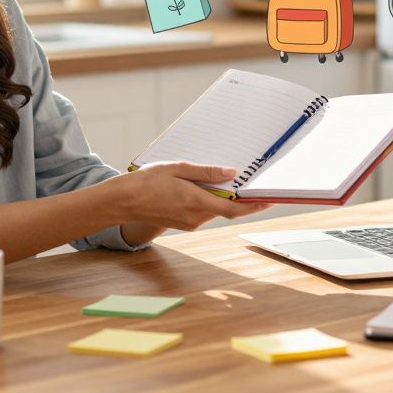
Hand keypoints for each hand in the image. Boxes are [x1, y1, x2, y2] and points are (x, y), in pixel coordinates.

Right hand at [109, 162, 272, 233]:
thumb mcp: (177, 168)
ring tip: (222, 179)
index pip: (233, 209)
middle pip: (226, 209)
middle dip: (239, 198)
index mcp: (195, 202)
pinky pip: (203, 212)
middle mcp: (195, 217)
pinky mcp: (184, 224)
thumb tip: (230, 174)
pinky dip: (208, 201)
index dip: (254, 206)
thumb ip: (205, 173)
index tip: (269, 200)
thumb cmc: (147, 182)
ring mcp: (189, 223)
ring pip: (214, 210)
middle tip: (251, 182)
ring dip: (222, 198)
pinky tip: (201, 187)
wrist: (123, 202)